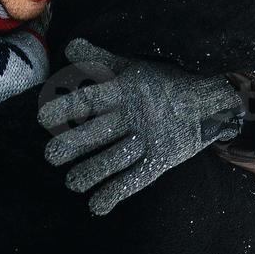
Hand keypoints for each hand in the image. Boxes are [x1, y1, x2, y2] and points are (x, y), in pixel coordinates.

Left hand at [37, 39, 245, 215]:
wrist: (211, 98)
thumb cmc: (161, 82)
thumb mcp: (132, 66)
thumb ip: (99, 60)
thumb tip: (71, 46)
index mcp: (125, 89)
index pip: (90, 99)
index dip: (66, 109)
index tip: (44, 119)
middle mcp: (136, 114)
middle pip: (98, 132)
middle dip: (72, 145)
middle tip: (51, 157)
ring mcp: (149, 139)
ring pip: (115, 159)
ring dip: (90, 173)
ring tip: (71, 183)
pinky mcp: (161, 160)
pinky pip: (135, 179)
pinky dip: (115, 194)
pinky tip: (96, 206)